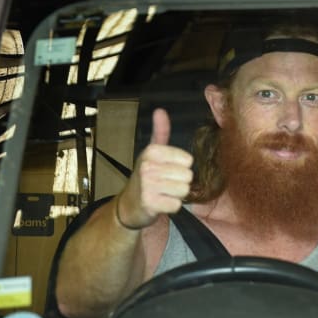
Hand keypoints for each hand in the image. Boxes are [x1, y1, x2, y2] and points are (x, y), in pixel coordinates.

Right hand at [116, 109, 194, 228]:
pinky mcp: (149, 203)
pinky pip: (177, 205)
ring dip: (176, 195)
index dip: (182, 168)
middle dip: (180, 183)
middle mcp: (148, 166)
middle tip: (165, 184)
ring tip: (163, 193)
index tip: (168, 170)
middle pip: (188, 176)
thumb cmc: (146, 177)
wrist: (129, 204)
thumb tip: (160, 111)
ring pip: (184, 190)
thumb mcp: (152, 153)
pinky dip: (171, 207)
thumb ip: (160, 133)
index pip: (188, 160)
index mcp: (152, 151)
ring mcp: (148, 185)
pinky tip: (160, 203)